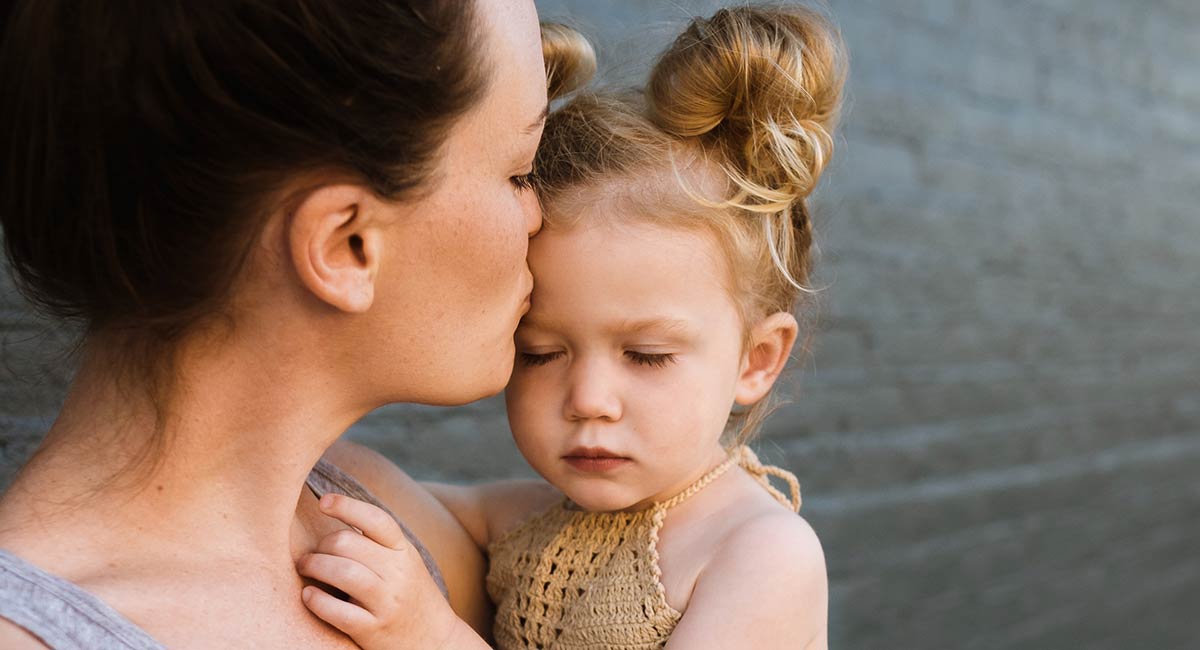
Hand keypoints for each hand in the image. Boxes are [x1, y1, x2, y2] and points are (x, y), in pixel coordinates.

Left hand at [297, 493, 467, 649]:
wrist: (435, 641)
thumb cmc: (411, 596)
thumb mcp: (405, 563)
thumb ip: (378, 544)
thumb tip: (338, 515)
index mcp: (405, 552)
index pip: (376, 519)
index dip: (347, 506)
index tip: (324, 502)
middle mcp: (398, 573)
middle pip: (348, 543)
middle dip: (321, 545)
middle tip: (310, 554)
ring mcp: (387, 603)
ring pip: (342, 572)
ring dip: (314, 566)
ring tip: (305, 568)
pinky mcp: (374, 630)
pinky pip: (337, 611)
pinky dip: (316, 600)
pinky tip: (308, 595)